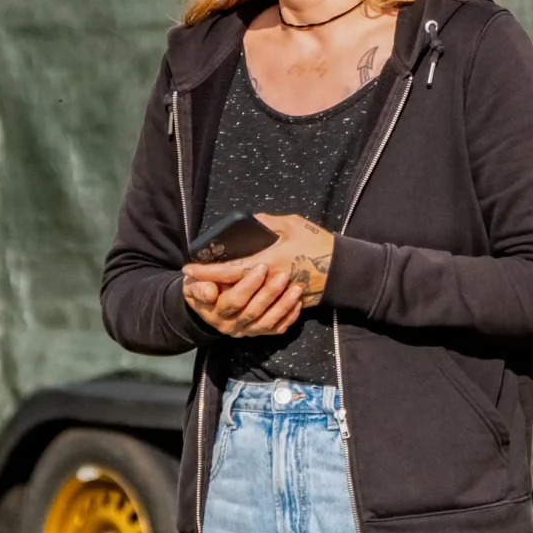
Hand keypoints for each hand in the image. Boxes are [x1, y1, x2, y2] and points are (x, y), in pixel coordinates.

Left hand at [183, 214, 333, 337]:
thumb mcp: (293, 225)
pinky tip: (237, 299)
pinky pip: (261, 311)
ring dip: (225, 295)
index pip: (229, 269)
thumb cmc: (318, 243)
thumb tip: (250, 222)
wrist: (344, 270)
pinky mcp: (285, 304)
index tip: (188, 269)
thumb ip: (268, 223)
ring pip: (243, 302)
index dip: (207, 271)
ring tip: (210, 289)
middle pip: (231, 288)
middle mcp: (269, 282)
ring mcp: (277, 296)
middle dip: (209, 285)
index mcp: (268, 260)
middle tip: (192, 280)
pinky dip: (247, 305)